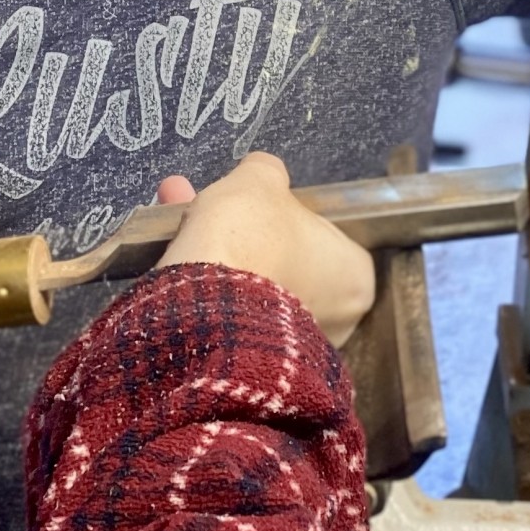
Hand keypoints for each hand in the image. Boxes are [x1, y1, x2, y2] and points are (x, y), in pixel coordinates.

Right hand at [151, 153, 375, 344]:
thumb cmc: (253, 237)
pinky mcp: (250, 358)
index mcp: (357, 278)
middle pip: (289, 260)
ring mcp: (293, 345)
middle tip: (215, 206)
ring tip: (178, 212)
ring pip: (255, 282)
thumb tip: (263, 172)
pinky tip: (172, 248)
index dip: (292, 218)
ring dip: (221, 250)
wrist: (209, 301)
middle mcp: (336, 320)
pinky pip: (232, 307)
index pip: (329, 237)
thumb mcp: (261, 180)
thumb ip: (268, 172)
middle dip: (247, 231)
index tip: (261, 209)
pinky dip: (208, 280)